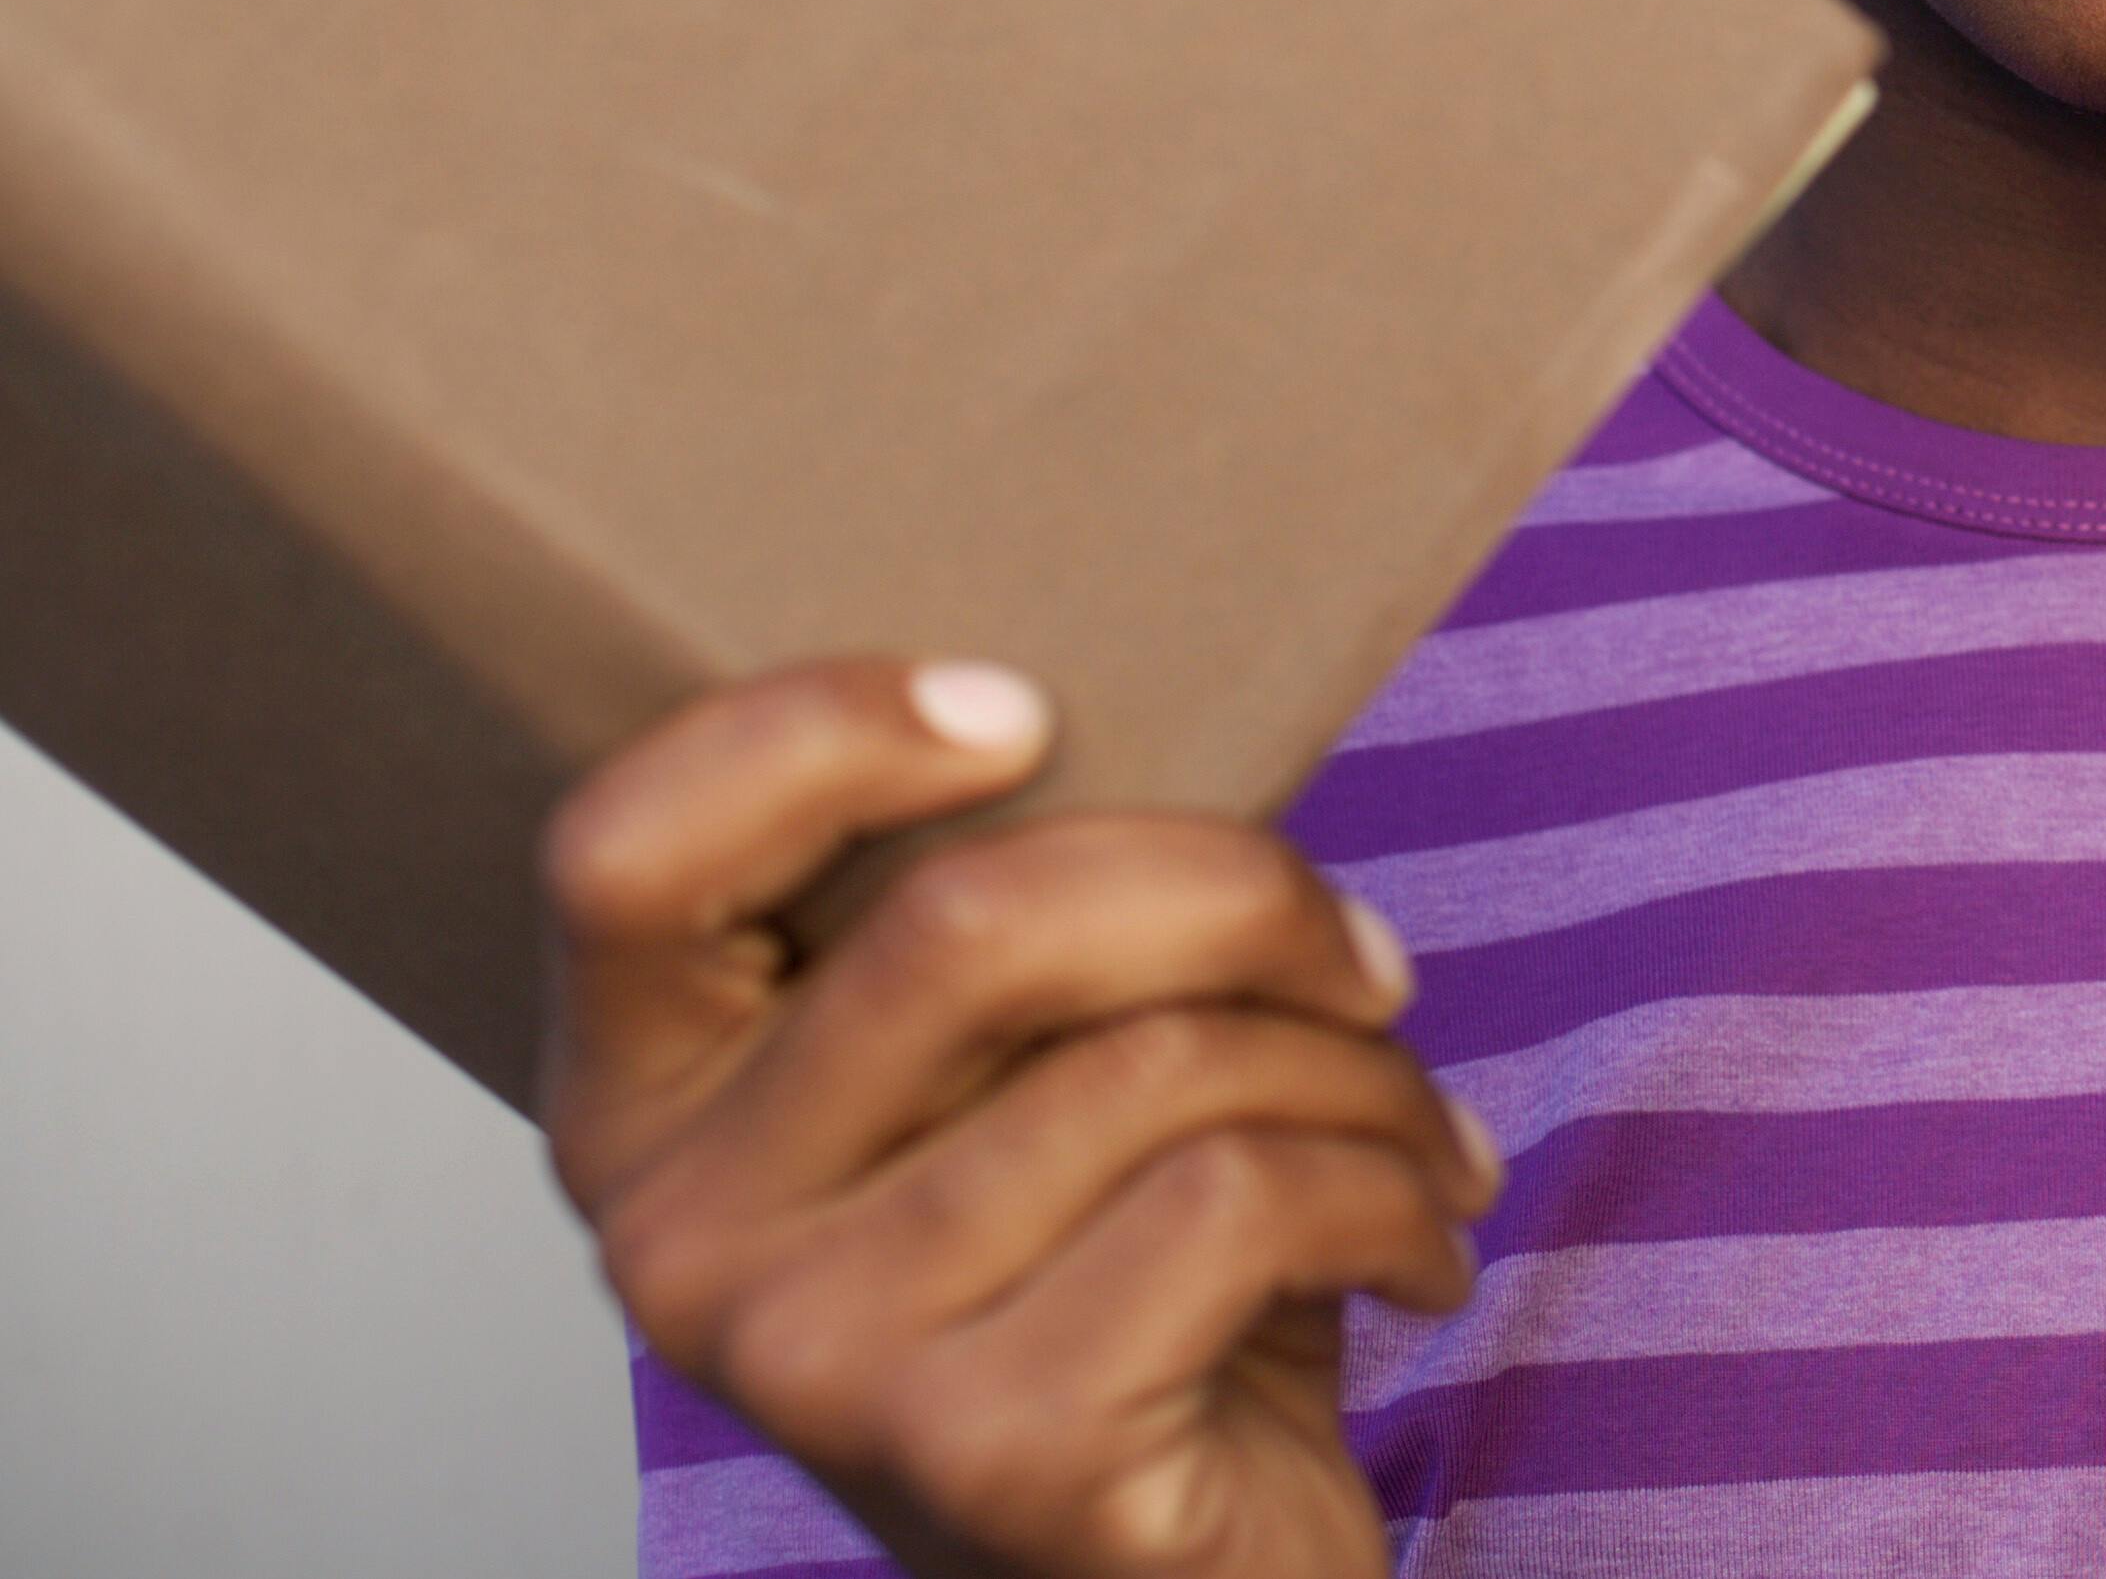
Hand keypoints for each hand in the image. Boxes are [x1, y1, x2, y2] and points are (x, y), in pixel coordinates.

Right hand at [540, 660, 1498, 1578]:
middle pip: (972, 923)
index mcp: (644, 1110)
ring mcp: (817, 1362)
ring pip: (1154, 1063)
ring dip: (1356, 1071)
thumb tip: (1115, 721)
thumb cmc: (1115, 1281)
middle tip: (1369, 958)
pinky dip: (1388, 1188)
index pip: (626, 854)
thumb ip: (994, 933)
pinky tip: (1421, 1242)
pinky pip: (1238, 1197)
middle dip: (1241, 896)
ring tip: (1412, 1129)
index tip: (1023, 709)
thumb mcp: (1017, 1084)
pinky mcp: (988, 1455)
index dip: (815, 731)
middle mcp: (680, 1243)